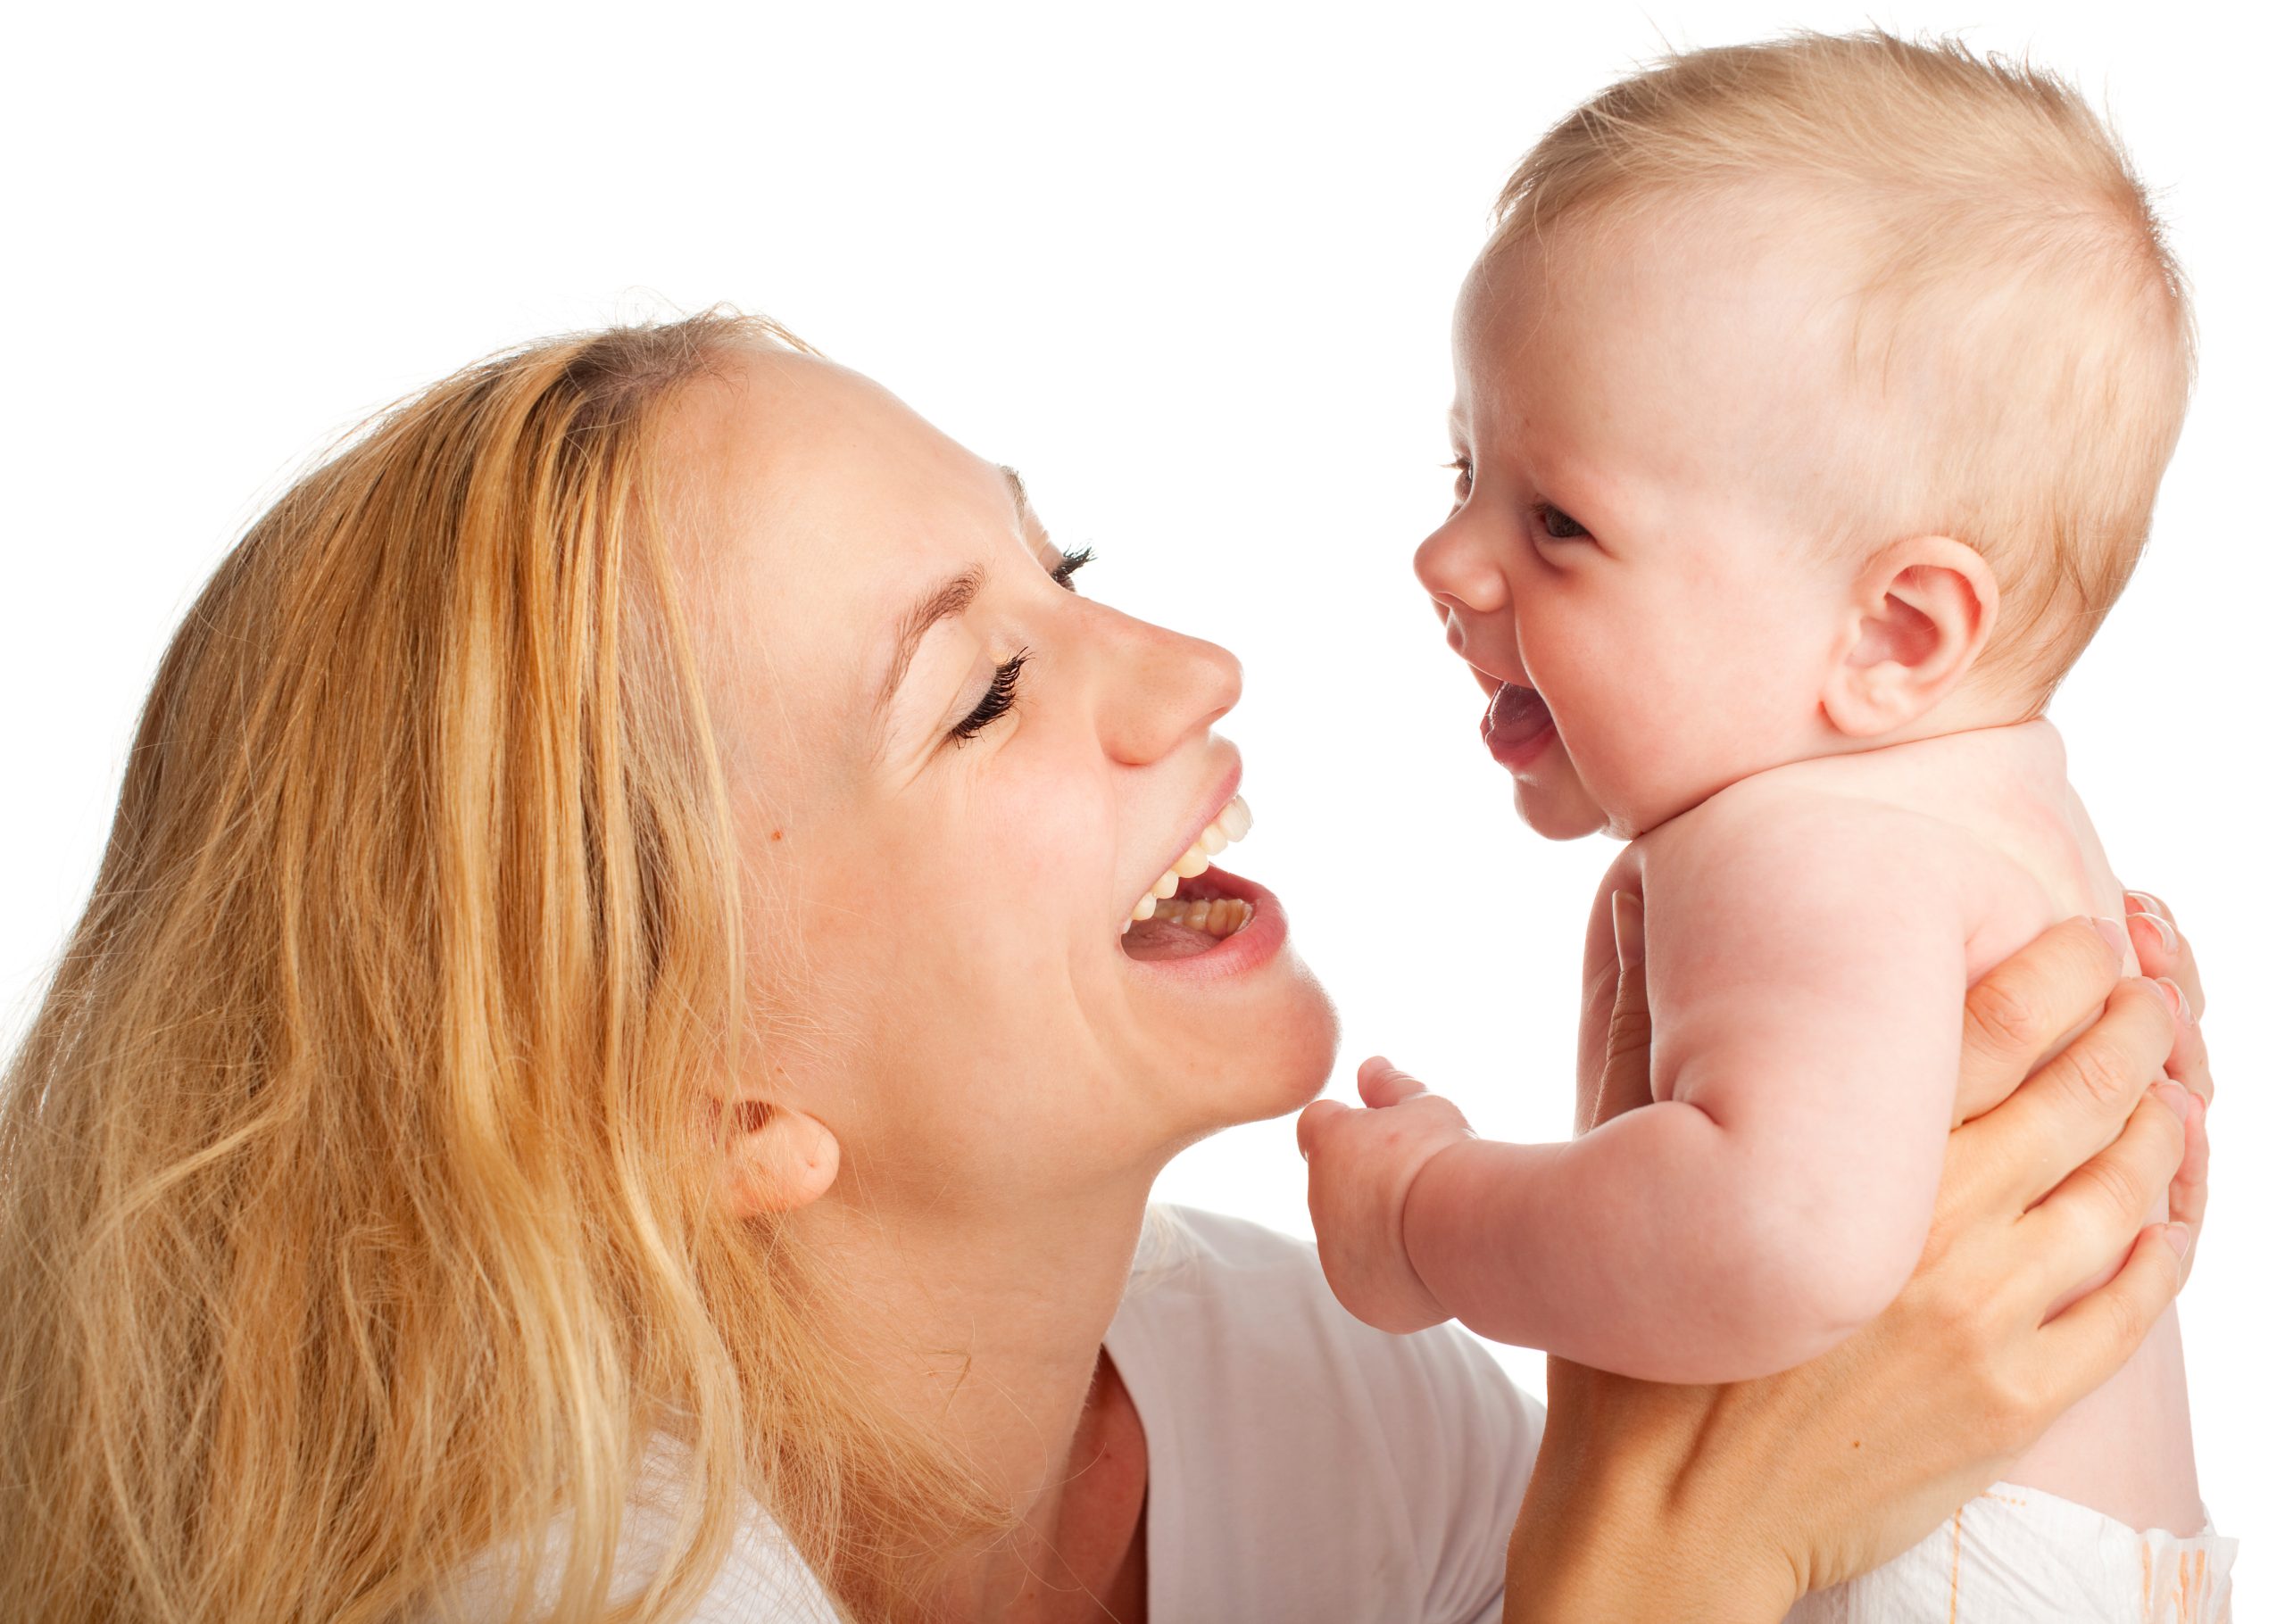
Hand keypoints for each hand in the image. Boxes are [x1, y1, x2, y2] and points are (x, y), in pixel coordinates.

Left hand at [1297, 1057, 1471, 1332]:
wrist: (1471, 1234)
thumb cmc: (1450, 1160)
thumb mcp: (1427, 1110)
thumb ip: (1390, 1088)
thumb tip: (1368, 1065)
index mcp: (1325, 1142)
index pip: (1317, 1124)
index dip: (1352, 1127)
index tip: (1389, 1140)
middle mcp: (1317, 1200)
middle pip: (1335, 1186)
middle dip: (1368, 1182)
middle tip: (1418, 1183)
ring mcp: (1335, 1256)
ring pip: (1351, 1237)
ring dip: (1379, 1229)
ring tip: (1431, 1222)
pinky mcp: (1360, 1298)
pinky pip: (1371, 1281)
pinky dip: (1393, 1272)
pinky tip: (1432, 1259)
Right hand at [1505, 910, 2209, 1621]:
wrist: (1665, 1518)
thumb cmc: (1635, 1343)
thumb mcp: (1615, 1164)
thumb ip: (1638, 1028)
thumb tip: (1636, 907)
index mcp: (1852, 1162)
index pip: (1994, 1030)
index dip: (2058, 969)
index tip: (2082, 937)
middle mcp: (1935, 1232)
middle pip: (2080, 1099)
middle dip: (2133, 1030)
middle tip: (2150, 993)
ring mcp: (1987, 1323)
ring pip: (2122, 1197)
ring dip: (2163, 1127)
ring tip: (2168, 1089)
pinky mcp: (2014, 1406)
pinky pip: (2131, 1309)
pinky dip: (2169, 1243)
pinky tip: (2171, 1209)